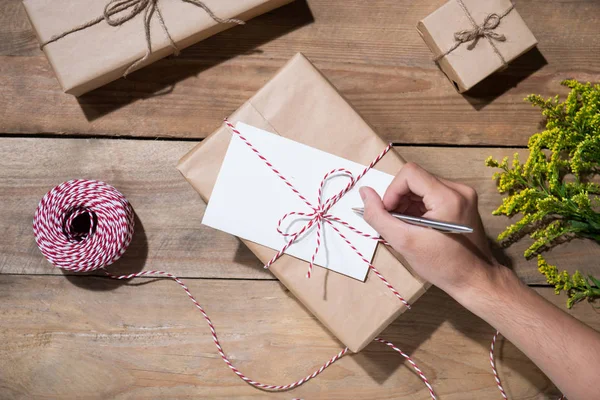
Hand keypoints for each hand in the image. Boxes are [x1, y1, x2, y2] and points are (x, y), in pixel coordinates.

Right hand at [360, 162, 502, 295]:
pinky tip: (418, 226)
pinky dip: (419, 207)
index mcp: (448, 196)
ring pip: (422, 186)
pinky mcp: (463, 202)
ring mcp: (463, 195)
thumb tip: (364, 193)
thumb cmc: (442, 265)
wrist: (474, 280)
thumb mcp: (403, 242)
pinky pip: (431, 194)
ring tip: (407, 227)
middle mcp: (459, 189)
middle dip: (399, 199)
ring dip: (407, 204)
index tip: (389, 214)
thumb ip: (378, 216)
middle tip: (396, 224)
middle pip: (415, 179)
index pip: (409, 174)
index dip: (392, 191)